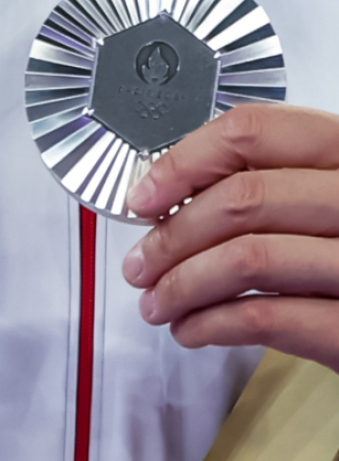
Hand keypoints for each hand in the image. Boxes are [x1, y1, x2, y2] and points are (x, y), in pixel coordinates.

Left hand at [123, 104, 338, 371]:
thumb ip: (266, 188)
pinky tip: (193, 329)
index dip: (184, 162)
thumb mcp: (323, 203)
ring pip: (248, 259)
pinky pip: (266, 316)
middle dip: (171, 238)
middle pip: (244, 199)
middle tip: (140, 265)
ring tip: (158, 304)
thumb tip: (167, 201)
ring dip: (182, 286)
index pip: (257, 131)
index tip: (144, 197)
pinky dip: (211, 323)